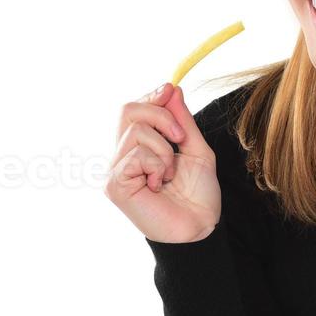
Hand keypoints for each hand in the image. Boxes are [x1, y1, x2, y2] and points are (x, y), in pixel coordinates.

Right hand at [105, 82, 220, 243]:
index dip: (151, 97)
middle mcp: (121, 156)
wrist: (200, 226)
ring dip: (164, 150)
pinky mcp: (114, 185)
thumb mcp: (195, 149)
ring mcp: (114, 170)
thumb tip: (170, 89)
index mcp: (137, 147)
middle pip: (127, 110)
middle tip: (180, 138)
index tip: (169, 90)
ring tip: (170, 173)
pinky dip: (157, 166)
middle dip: (160, 116)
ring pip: (136, 131)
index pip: (132, 109)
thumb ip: (181, 121)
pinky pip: (136, 155)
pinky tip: (159, 185)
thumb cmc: (198, 195)